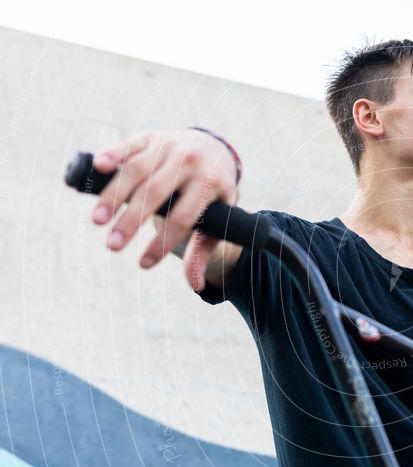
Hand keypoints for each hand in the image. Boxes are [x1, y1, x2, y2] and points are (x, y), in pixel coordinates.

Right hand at [90, 129, 238, 289]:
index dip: (163, 243)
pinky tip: (98, 167)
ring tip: (97, 220)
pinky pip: (129, 145)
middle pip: (157, 193)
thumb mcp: (219, 218)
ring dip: (114, 195)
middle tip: (112, 245)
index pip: (183, 217)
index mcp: (210, 184)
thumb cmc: (212, 193)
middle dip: (132, 221)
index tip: (143, 264)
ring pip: (137, 170)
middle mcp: (189, 162)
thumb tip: (197, 286)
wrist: (212, 149)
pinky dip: (112, 153)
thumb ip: (204, 250)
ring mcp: (168, 147)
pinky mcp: (149, 138)